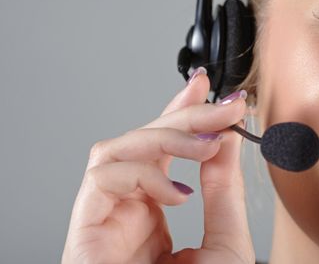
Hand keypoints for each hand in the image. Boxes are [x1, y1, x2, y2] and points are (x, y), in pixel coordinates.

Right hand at [62, 69, 254, 263]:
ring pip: (117, 149)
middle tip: (222, 105)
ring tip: (206, 145)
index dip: (181, 111)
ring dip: (165, 137)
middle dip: (183, 114)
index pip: (165, 149)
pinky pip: (101, 178)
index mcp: (157, 212)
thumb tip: (227, 137)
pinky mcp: (83, 231)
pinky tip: (175, 194)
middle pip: (143, 140)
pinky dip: (141, 174)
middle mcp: (128, 210)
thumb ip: (225, 187)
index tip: (205, 86)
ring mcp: (105, 219)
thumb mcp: (227, 239)